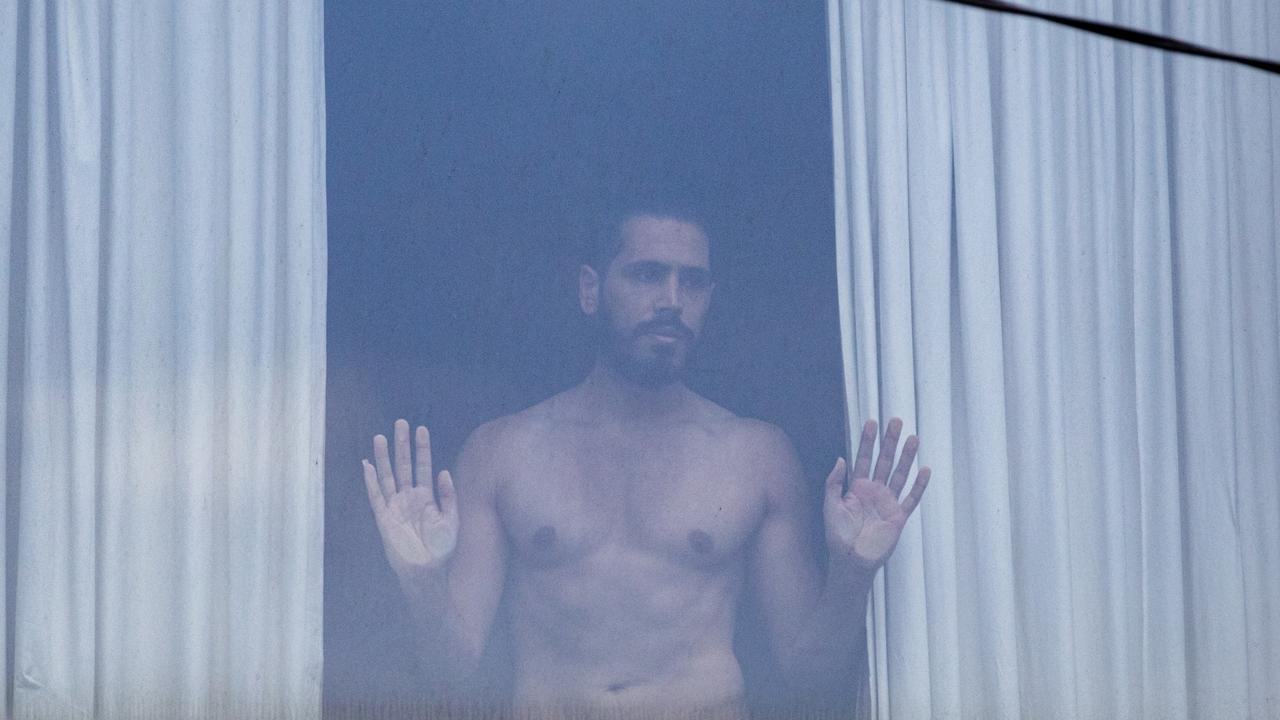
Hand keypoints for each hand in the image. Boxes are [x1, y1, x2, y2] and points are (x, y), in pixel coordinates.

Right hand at [363, 419, 458, 580]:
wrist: (429, 571)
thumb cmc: (441, 548)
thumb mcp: (451, 519)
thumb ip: (448, 496)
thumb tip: (444, 471)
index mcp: (426, 496)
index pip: (423, 465)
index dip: (422, 448)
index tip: (421, 428)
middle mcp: (409, 497)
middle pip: (403, 465)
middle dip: (402, 444)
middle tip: (400, 423)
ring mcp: (395, 506)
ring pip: (387, 476)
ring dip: (384, 457)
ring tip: (380, 437)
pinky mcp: (384, 518)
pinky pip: (376, 496)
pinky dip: (371, 481)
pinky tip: (368, 465)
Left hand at [824, 418, 930, 572]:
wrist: (850, 561)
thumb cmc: (837, 535)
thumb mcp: (829, 506)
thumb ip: (833, 482)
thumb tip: (840, 458)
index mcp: (857, 487)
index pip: (863, 459)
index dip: (867, 441)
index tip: (871, 423)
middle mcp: (874, 491)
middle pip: (884, 461)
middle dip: (889, 442)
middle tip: (895, 422)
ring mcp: (887, 502)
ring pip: (899, 474)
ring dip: (906, 457)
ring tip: (913, 438)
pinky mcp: (898, 516)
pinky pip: (911, 498)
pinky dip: (919, 485)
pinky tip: (925, 470)